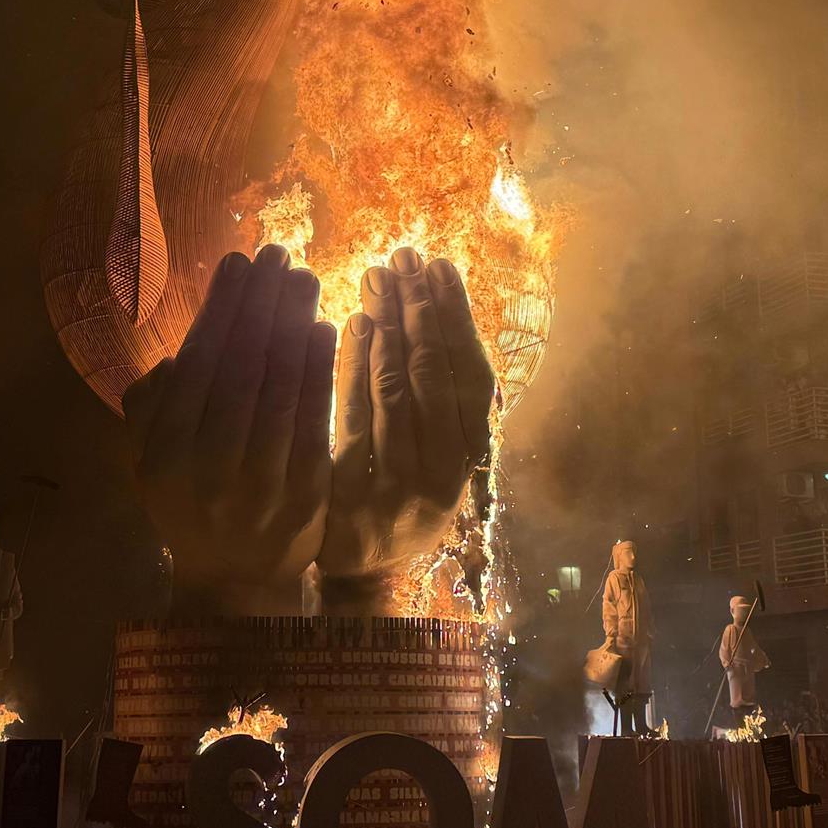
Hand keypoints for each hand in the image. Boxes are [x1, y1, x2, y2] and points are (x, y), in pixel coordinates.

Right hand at [122, 245, 334, 614]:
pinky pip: (313, 423)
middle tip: (278, 254)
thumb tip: (176, 354)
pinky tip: (327, 329)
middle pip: (239, 367)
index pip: (196, 364)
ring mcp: (258, 486)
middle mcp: (206, 468)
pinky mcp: (305, 497)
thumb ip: (148, 407)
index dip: (219, 308)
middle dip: (260, 303)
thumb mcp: (149, 461)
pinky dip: (320, 373)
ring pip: (277, 389)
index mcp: (163, 453)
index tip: (238, 261)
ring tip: (305, 279)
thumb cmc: (190, 504)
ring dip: (292, 325)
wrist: (235, 580)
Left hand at [320, 247, 495, 612]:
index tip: (442, 265)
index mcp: (470, 459)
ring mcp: (403, 492)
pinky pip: (360, 420)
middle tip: (406, 254)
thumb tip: (432, 310)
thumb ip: (432, 396)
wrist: (353, 574)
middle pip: (439, 378)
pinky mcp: (359, 502)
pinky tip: (354, 324)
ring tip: (378, 275)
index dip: (460, 318)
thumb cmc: (387, 494)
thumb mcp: (422, 450)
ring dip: (391, 328)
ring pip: (401, 394)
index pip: (474, 377)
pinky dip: (359, 368)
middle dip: (424, 310)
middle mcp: (447, 476)